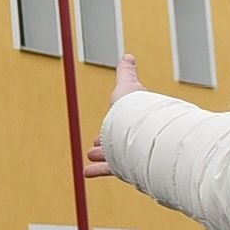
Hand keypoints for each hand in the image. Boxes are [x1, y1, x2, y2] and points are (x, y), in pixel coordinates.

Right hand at [84, 54, 146, 177]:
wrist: (143, 131)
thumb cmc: (137, 108)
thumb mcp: (126, 85)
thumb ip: (126, 72)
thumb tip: (128, 56)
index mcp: (131, 122)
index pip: (119, 126)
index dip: (110, 128)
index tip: (100, 132)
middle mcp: (131, 139)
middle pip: (116, 143)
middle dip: (105, 145)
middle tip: (95, 147)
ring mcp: (128, 155)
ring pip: (112, 158)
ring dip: (100, 158)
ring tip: (91, 157)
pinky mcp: (123, 166)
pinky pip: (108, 170)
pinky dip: (96, 171)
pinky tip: (86, 173)